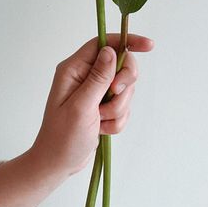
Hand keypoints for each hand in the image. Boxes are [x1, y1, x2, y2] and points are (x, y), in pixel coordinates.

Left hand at [31, 33, 153, 178]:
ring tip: (100, 121)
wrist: (58, 164)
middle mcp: (85, 76)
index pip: (104, 44)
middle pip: (120, 65)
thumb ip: (98, 78)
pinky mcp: (103, 106)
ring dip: (118, 108)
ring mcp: (95, 91)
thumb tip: (111, 51)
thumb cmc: (62, 137)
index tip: (149, 45)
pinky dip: (117, 119)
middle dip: (123, 85)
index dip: (127, 41)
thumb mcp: (80, 106)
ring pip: (124, 89)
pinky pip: (123, 106)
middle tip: (113, 96)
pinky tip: (102, 129)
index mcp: (74, 69)